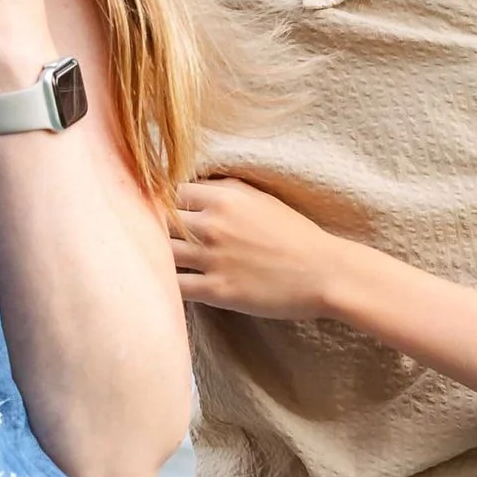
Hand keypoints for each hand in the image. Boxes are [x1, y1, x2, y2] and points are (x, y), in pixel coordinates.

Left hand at [171, 177, 343, 318]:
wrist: (323, 272)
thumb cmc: (295, 234)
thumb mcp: (261, 198)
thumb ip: (225, 188)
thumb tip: (195, 185)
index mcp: (223, 198)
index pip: (171, 192)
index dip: (164, 202)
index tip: (163, 213)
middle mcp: (212, 225)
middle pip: (158, 221)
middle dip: (154, 230)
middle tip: (152, 239)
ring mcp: (212, 258)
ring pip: (161, 254)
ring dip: (156, 258)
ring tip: (155, 263)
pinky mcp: (217, 291)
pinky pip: (175, 287)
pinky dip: (166, 286)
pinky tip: (166, 287)